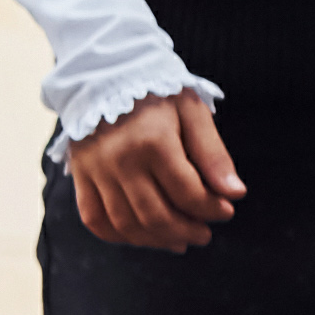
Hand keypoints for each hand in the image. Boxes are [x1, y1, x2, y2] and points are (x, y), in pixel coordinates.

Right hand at [67, 91, 245, 250]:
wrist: (104, 75)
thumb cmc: (156, 95)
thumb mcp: (192, 113)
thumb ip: (213, 154)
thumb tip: (235, 194)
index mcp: (153, 141)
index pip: (188, 194)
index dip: (213, 210)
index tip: (226, 211)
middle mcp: (120, 159)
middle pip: (157, 216)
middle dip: (188, 232)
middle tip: (204, 233)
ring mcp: (95, 169)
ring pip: (126, 224)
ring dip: (157, 240)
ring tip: (178, 239)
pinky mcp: (79, 174)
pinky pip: (95, 219)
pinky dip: (118, 236)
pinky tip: (142, 235)